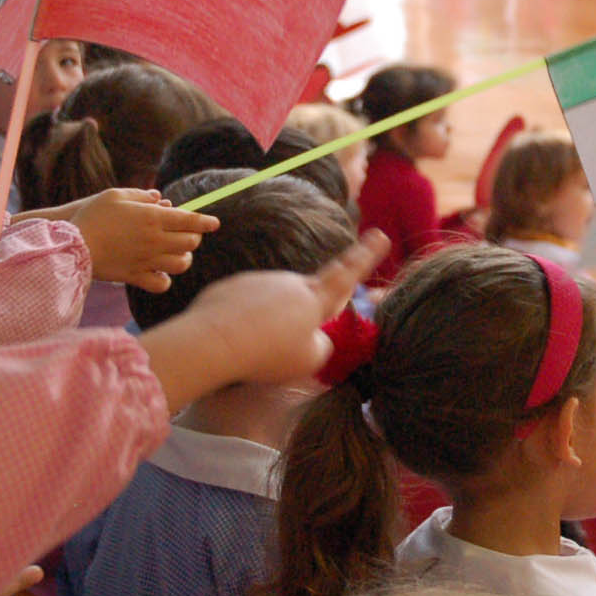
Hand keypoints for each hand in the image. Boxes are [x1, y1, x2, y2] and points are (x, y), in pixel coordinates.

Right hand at [52, 187, 218, 291]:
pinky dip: (166, 279)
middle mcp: (154, 241)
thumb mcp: (115, 195)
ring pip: (181, 264)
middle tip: (188, 233)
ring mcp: (146, 261)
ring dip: (184, 257)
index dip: (206, 221)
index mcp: (151, 218)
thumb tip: (160, 198)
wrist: (71, 245)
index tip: (214, 222)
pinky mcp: (135, 277)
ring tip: (177, 252)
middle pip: (190, 243)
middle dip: (194, 237)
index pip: (190, 220)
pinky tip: (160, 271)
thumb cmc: (93, 215)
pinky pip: (161, 284)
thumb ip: (141, 195)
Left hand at [138, 230, 387, 411]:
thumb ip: (321, 345)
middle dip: (301, 314)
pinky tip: (235, 340)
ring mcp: (259, 281)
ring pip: (273, 301)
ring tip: (254, 348)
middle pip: (305, 295)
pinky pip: (246, 304)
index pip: (347, 274)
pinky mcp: (232, 286)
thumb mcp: (309, 360)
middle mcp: (289, 282)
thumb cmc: (268, 353)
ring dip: (270, 321)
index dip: (366, 257)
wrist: (215, 340)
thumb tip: (314, 335)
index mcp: (314, 299)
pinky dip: (245, 321)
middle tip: (286, 341)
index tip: (380, 235)